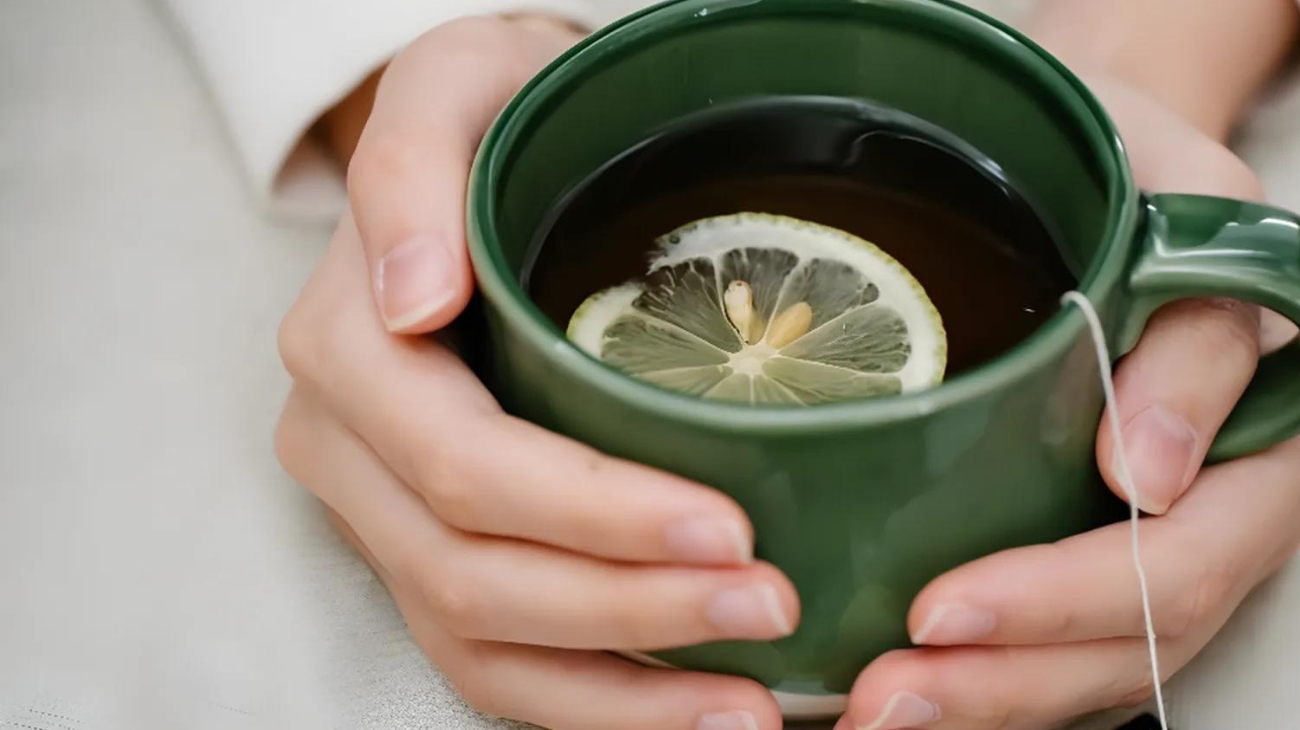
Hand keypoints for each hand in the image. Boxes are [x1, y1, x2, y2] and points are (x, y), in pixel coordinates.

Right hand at [275, 17, 798, 729]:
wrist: (484, 166)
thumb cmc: (497, 123)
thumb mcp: (458, 83)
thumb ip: (409, 163)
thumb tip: (408, 299)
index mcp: (348, 348)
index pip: (460, 464)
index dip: (590, 515)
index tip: (728, 526)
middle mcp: (349, 449)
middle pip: (471, 573)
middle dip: (627, 610)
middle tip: (771, 606)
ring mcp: (383, 515)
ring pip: (480, 646)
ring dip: (619, 689)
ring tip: (751, 703)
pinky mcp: (430, 555)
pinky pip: (496, 663)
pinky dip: (596, 703)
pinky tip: (696, 709)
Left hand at [841, 78, 1299, 729]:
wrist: (1074, 165)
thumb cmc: (1127, 166)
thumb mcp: (1183, 201)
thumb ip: (1195, 330)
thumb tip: (1153, 473)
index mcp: (1253, 438)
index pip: (1188, 558)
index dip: (1069, 601)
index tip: (943, 607)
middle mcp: (1202, 508)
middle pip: (1130, 641)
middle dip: (1004, 682)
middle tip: (888, 695)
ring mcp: (1134, 538)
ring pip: (1082, 665)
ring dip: (977, 702)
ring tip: (868, 710)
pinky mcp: (1066, 543)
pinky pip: (1037, 640)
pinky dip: (969, 675)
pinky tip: (886, 680)